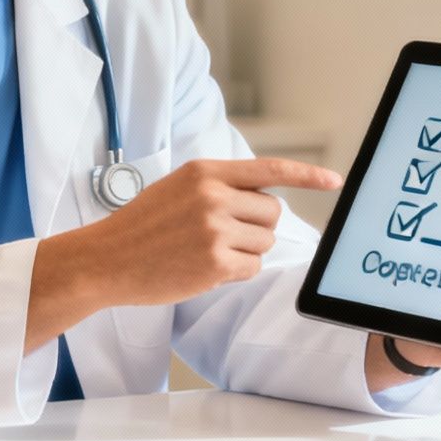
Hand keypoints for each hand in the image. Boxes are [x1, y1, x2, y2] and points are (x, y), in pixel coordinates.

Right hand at [28, 158, 342, 348]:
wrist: (105, 259)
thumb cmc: (142, 226)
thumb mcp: (178, 187)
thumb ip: (218, 185)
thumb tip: (265, 195)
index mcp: (206, 171)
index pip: (270, 169)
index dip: (308, 174)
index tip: (335, 180)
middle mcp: (213, 196)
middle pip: (273, 212)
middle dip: (258, 225)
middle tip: (223, 234)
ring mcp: (215, 230)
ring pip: (265, 241)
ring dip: (246, 250)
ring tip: (207, 250)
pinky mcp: (214, 263)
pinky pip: (252, 268)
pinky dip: (236, 271)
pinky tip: (205, 268)